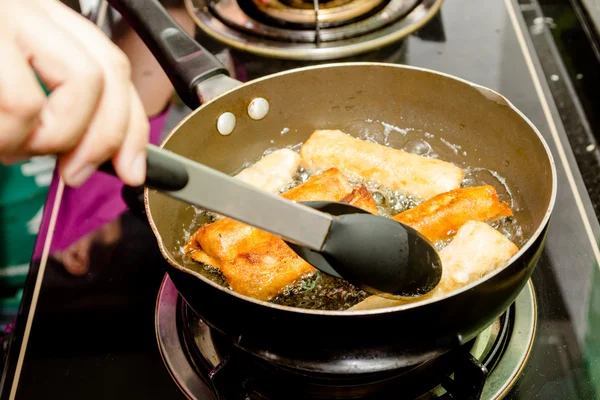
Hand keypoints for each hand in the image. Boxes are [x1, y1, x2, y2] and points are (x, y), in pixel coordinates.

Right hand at [0, 0, 148, 186]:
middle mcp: (25, 7)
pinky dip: (8, 138)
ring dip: (43, 139)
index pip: (112, 65)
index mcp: (40, 18)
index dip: (131, 123)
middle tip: (75, 171)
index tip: (132, 167)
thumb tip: (108, 153)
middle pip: (103, 74)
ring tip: (6, 143)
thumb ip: (57, 106)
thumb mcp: (8, 85)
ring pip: (71, 87)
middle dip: (99, 138)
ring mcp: (2, 18)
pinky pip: (21, 103)